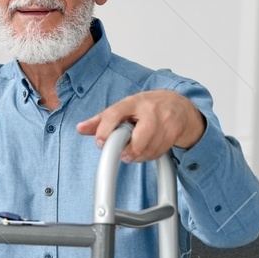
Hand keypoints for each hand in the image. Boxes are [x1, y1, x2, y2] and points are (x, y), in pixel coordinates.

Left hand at [76, 90, 205, 162]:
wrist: (179, 105)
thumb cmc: (148, 108)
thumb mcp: (124, 109)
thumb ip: (101, 120)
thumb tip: (80, 128)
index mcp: (132, 102)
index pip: (114, 114)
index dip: (105, 131)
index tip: (101, 143)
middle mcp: (150, 109)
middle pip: (139, 137)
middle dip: (129, 150)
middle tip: (123, 154)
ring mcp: (165, 119)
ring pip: (149, 147)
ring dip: (139, 156)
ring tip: (135, 151)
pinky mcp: (175, 130)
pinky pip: (159, 151)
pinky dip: (150, 155)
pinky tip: (148, 149)